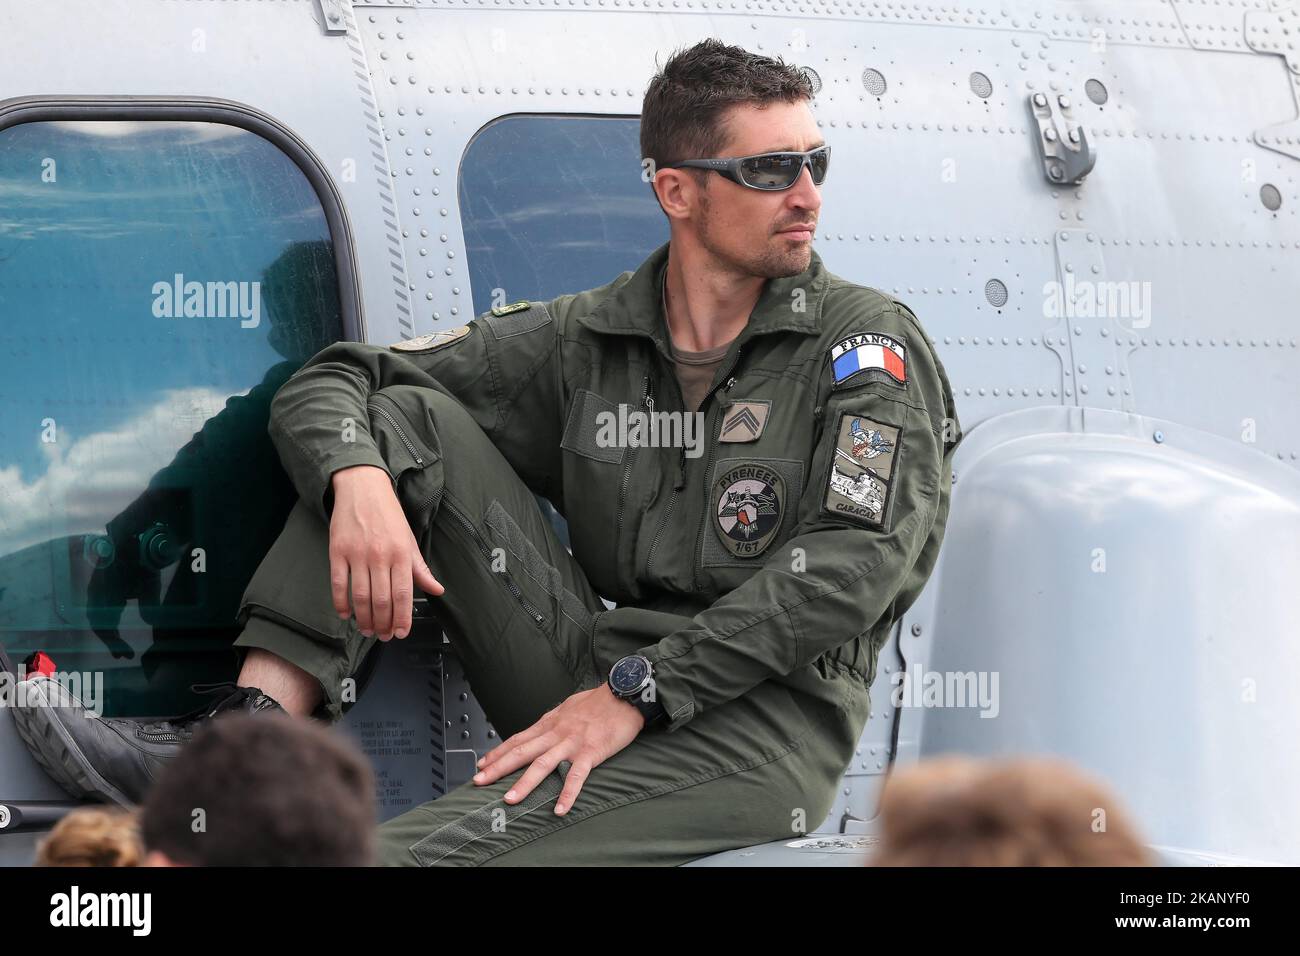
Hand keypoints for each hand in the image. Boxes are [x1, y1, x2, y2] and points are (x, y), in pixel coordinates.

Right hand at [328, 464, 443, 639]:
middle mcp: (380, 555)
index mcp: (401, 553)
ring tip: (367, 629)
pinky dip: (341, 603)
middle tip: (382, 635)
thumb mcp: (409, 540)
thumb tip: (437, 590)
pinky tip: (346, 614)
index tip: (400, 633)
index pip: (403, 594)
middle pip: (381, 600)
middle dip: (383, 624)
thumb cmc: (389, 515)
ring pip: (361, 596)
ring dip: (364, 618)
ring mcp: (357, 554)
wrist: (362, 488)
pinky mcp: (337, 551)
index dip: (402, 618)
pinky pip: (338, 583)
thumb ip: (420, 569)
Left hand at [472, 684, 644, 814]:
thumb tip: (542, 728)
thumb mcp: (568, 707)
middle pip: (521, 752)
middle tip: (479, 782)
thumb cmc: (598, 701)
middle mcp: (555, 733)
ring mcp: (572, 743)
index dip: (497, 752)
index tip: (481, 764)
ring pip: (542, 764)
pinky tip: (559, 809)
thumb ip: (554, 721)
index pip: (517, 739)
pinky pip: (576, 776)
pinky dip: (567, 794)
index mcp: (549, 723)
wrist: (623, 694)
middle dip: (498, 767)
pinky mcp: (590, 752)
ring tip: (510, 799)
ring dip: (524, 783)